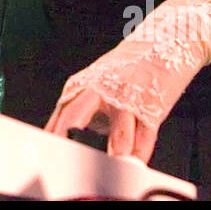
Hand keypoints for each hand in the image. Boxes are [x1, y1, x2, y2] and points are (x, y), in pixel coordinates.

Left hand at [43, 0, 210, 162]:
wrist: (166, 40)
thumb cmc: (130, 68)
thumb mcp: (98, 87)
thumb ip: (83, 116)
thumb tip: (70, 143)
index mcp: (81, 87)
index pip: (59, 117)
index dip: (50, 139)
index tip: (44, 155)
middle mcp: (100, 90)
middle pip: (76, 115)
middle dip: (67, 139)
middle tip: (62, 160)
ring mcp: (126, 97)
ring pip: (117, 130)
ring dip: (112, 154)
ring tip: (107, 169)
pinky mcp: (152, 105)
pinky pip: (144, 135)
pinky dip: (139, 153)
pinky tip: (135, 165)